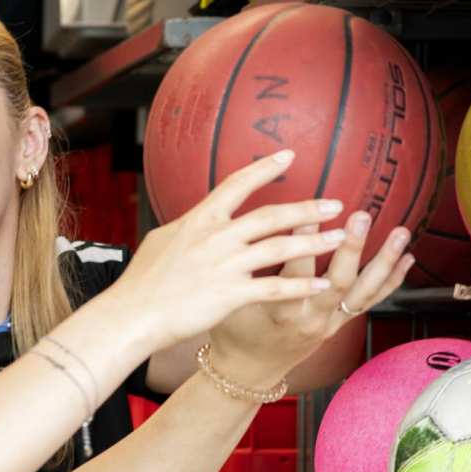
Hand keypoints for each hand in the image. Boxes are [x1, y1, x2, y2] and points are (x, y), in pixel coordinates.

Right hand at [121, 150, 344, 350]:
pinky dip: (301, 285)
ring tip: (339, 237)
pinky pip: (275, 287)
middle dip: (307, 208)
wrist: (131, 315)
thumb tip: (195, 218)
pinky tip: (322, 284)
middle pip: (271, 216)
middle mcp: (216, 238)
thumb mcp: (160, 242)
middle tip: (335, 203)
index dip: (265, 169)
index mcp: (199, 220)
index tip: (289, 156)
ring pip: (280, 248)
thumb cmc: (140, 283)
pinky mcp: (230, 295)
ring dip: (314, 241)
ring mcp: (224, 266)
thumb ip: (186, 228)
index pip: (237, 185)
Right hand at [207, 207, 413, 385]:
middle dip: (353, 247)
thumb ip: (246, 273)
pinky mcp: (339, 324)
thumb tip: (252, 232)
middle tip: (362, 216)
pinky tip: (407, 258)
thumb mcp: (232, 303)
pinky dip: (391, 280)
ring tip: (401, 231)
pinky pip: (369, 302)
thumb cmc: (235, 334)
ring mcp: (330, 324)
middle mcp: (311, 320)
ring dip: (385, 261)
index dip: (304, 242)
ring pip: (363, 292)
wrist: (249, 371)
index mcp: (282, 313)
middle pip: (339, 282)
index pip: (296, 273)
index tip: (311, 212)